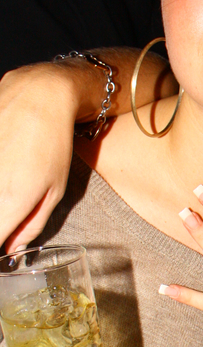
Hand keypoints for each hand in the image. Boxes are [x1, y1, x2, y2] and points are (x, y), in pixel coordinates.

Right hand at [0, 64, 81, 251]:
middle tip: (10, 216)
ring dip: (1, 201)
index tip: (5, 250)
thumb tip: (13, 249)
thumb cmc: (53, 145)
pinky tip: (7, 165)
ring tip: (13, 182)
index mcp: (10, 202)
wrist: (38, 96)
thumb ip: (30, 225)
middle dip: (1, 222)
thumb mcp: (53, 191)